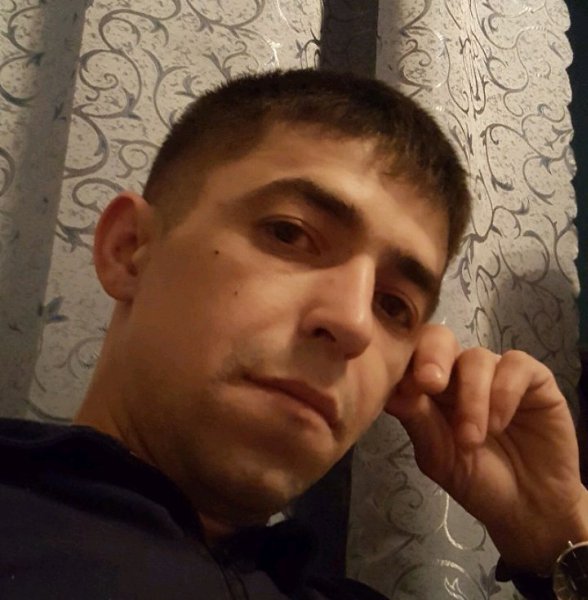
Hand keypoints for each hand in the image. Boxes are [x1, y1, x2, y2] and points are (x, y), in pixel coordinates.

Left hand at [386, 324, 587, 571]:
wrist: (529, 508)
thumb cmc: (476, 481)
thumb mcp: (439, 457)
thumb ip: (418, 421)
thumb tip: (388, 393)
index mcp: (428, 386)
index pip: (409, 354)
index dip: (403, 363)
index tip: (402, 389)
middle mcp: (459, 371)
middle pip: (440, 338)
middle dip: (432, 357)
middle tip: (429, 385)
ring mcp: (495, 371)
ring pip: (476, 357)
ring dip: (471, 397)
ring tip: (471, 439)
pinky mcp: (533, 378)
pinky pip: (516, 365)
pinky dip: (504, 392)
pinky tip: (498, 424)